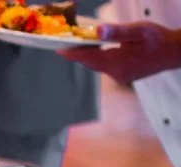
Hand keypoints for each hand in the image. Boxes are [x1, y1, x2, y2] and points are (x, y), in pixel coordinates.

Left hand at [59, 22, 180, 83]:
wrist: (176, 52)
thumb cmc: (160, 39)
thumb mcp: (139, 30)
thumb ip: (117, 31)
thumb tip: (98, 29)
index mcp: (118, 63)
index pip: (88, 58)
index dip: (71, 53)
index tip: (57, 48)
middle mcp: (116, 73)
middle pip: (90, 62)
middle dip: (77, 52)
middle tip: (63, 41)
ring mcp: (120, 76)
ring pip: (97, 64)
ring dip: (87, 54)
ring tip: (76, 43)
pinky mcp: (124, 75)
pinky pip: (105, 66)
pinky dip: (98, 57)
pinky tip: (95, 47)